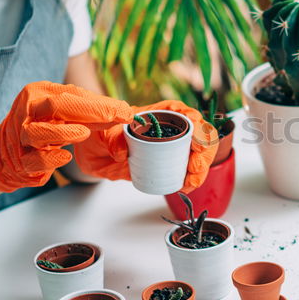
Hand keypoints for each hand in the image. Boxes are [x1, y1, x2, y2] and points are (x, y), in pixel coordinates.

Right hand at [0, 82, 132, 192]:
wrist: (5, 150)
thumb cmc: (43, 125)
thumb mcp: (64, 111)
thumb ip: (90, 110)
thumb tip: (124, 111)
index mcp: (38, 93)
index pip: (72, 94)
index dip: (101, 104)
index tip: (126, 111)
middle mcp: (27, 112)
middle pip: (54, 106)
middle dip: (90, 111)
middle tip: (115, 117)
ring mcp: (20, 137)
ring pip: (37, 132)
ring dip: (63, 133)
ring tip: (83, 133)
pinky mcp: (21, 160)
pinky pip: (34, 160)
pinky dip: (50, 160)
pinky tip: (65, 157)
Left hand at [74, 100, 218, 192]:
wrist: (95, 154)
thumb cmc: (102, 135)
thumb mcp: (105, 133)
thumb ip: (114, 139)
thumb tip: (122, 152)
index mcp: (159, 114)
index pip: (184, 113)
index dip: (196, 123)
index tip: (195, 138)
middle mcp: (171, 129)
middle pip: (200, 134)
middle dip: (203, 151)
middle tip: (194, 167)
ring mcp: (173, 148)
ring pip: (199, 154)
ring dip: (201, 168)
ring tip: (190, 181)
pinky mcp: (171, 165)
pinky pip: (189, 170)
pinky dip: (192, 179)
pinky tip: (185, 186)